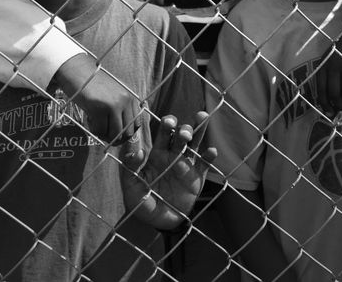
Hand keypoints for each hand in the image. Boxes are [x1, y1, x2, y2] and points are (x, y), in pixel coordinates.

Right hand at [54, 53, 142, 144]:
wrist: (77, 70)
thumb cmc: (93, 83)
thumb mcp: (113, 93)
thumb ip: (121, 108)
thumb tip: (123, 135)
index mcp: (130, 97)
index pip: (136, 124)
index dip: (126, 133)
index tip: (116, 135)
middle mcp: (124, 100)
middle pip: (126, 132)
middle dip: (116, 138)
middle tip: (104, 134)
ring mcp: (112, 105)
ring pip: (114, 134)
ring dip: (104, 135)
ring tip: (96, 125)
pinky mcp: (98, 109)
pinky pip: (99, 130)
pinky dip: (94, 130)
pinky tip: (89, 118)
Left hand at [120, 111, 217, 229]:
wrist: (156, 222)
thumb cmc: (140, 201)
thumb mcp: (130, 185)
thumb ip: (131, 167)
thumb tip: (139, 151)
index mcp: (157, 154)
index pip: (163, 133)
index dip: (167, 124)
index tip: (169, 122)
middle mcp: (173, 156)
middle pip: (181, 135)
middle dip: (184, 129)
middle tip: (183, 133)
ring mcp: (186, 165)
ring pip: (195, 144)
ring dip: (199, 132)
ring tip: (202, 120)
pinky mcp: (196, 178)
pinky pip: (205, 164)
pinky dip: (209, 157)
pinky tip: (211, 151)